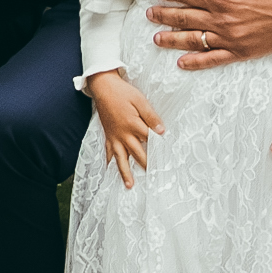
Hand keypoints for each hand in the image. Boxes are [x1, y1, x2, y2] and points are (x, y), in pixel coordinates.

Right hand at [89, 71, 160, 187]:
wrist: (103, 87)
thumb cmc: (123, 93)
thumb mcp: (140, 100)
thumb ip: (151, 116)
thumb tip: (161, 131)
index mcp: (133, 124)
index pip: (150, 141)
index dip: (160, 150)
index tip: (169, 161)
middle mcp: (123, 134)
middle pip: (138, 154)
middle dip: (147, 166)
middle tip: (155, 179)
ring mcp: (114, 136)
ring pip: (121, 158)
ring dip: (125, 172)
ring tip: (129, 185)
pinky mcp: (108, 135)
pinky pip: (108, 152)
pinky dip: (110, 162)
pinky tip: (111, 169)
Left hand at [147, 0, 271, 66]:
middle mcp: (220, 19)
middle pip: (184, 17)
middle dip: (163, 15)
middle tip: (149, 14)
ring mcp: (229, 38)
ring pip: (193, 39)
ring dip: (172, 39)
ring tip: (157, 38)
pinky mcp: (240, 52)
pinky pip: (213, 59)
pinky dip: (196, 62)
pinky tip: (182, 63)